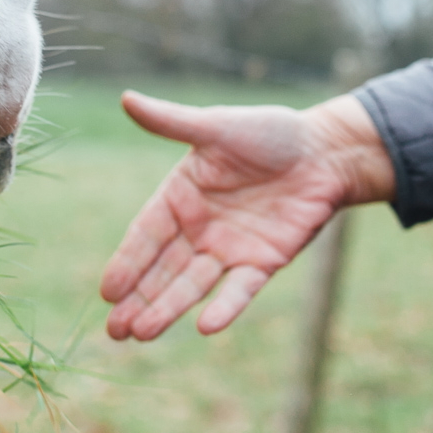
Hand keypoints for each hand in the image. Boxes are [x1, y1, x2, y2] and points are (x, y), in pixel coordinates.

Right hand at [100, 90, 394, 340]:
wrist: (325, 152)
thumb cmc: (269, 133)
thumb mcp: (216, 127)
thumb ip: (172, 122)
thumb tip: (126, 99)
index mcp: (181, 196)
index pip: (146, 235)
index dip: (127, 262)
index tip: (107, 290)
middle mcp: (199, 228)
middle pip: (162, 270)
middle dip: (137, 300)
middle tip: (115, 331)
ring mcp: (230, 249)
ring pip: (192, 285)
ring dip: (167, 309)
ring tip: (141, 333)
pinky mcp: (264, 262)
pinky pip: (240, 289)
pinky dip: (225, 307)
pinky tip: (206, 326)